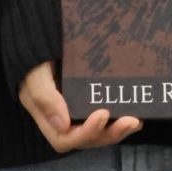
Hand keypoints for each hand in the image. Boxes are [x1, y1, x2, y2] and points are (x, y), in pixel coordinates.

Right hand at [18, 61, 142, 153]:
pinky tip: (136, 111)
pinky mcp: (90, 97)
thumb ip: (44, 96)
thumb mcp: (35, 73)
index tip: (102, 113)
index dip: (86, 133)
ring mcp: (78, 109)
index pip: (65, 138)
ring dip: (118, 129)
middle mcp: (63, 118)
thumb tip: (64, 125)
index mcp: (47, 115)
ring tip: (136, 121)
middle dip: (108, 133)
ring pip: (99, 131)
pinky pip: (106, 116)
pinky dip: (120, 117)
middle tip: (131, 120)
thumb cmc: (36, 52)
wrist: (41, 32)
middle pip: (86, 138)